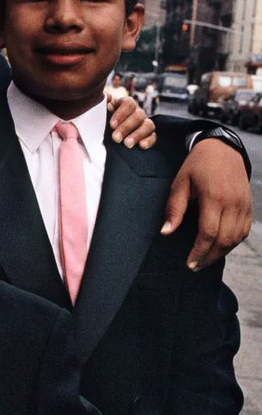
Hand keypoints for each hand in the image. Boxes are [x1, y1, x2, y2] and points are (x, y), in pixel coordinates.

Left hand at [107, 94, 156, 149]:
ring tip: (127, 144)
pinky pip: (153, 136)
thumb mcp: (101, 111)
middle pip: (139, 115)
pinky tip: (142, 146)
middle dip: (126, 127)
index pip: (129, 104)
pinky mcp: (148, 135)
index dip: (121, 114)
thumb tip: (108, 97)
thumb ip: (103, 103)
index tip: (112, 125)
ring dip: (138, 134)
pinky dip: (149, 141)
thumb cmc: (103, 120)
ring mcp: (144, 123)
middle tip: (116, 138)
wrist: (106, 134)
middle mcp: (137, 112)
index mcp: (125, 104)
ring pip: (148, 125)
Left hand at [161, 139, 251, 269]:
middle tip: (195, 266)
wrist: (223, 148)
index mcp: (214, 197)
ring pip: (236, 238)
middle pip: (224, 240)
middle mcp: (233, 203)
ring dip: (221, 253)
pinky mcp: (249, 206)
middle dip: (209, 257)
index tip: (189, 263)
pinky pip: (244, 231)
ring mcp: (244, 205)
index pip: (208, 233)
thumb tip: (166, 232)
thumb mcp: (180, 182)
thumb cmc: (197, 165)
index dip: (199, 252)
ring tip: (205, 259)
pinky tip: (220, 248)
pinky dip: (233, 243)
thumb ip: (174, 208)